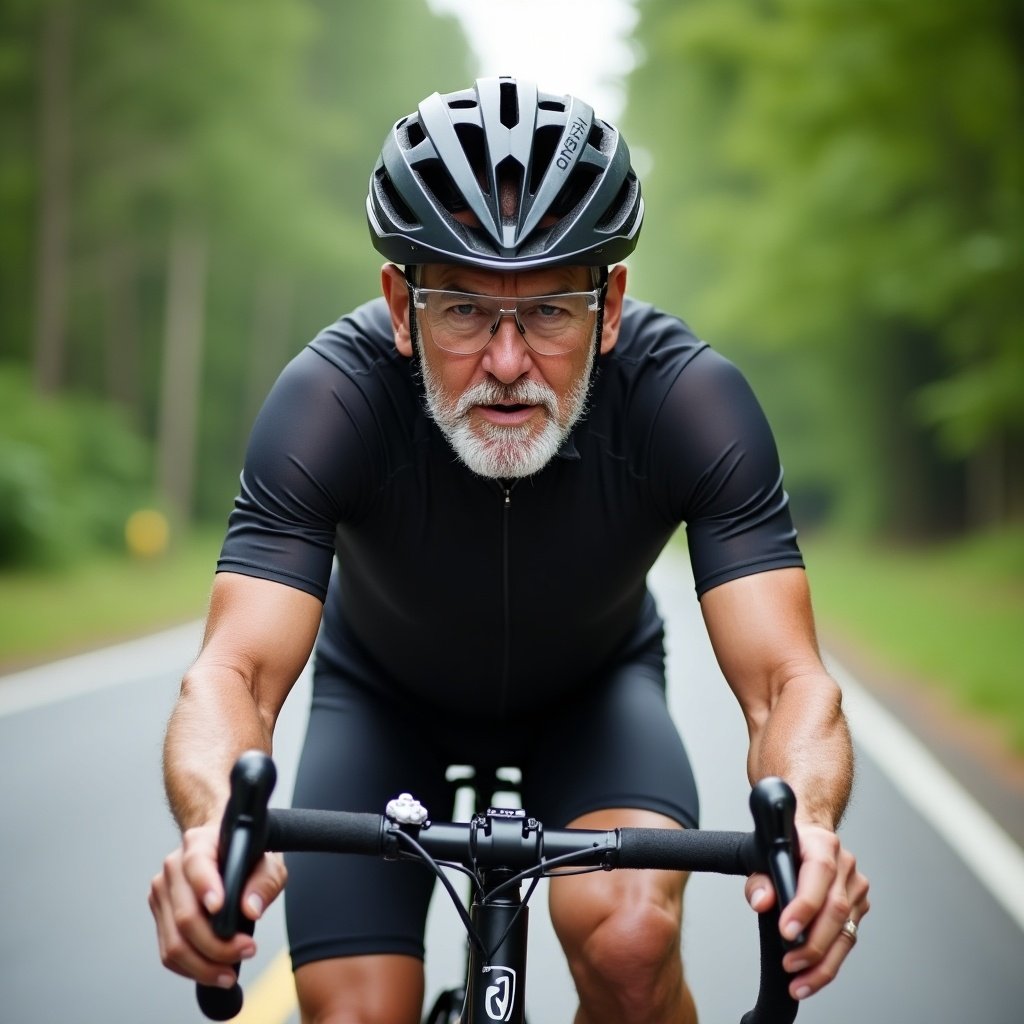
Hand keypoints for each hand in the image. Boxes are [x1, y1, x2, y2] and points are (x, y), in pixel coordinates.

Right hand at [149, 823, 286, 988]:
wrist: (223, 851)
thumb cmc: (245, 854)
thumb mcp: (268, 862)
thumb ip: (264, 882)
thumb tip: (250, 909)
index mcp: (199, 843)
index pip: (197, 864)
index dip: (206, 888)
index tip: (220, 908)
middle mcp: (174, 866)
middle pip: (184, 916)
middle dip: (215, 945)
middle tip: (246, 950)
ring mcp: (163, 892)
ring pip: (173, 942)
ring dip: (202, 965)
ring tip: (229, 972)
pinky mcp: (159, 915)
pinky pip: (168, 952)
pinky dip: (191, 968)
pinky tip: (212, 970)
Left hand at [745, 822, 868, 1001]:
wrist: (809, 838)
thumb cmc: (786, 847)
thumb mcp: (762, 855)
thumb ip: (759, 879)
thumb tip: (762, 902)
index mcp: (822, 844)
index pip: (819, 872)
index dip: (805, 904)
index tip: (786, 931)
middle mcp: (844, 865)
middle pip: (835, 909)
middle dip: (813, 943)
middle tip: (790, 964)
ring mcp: (855, 888)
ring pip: (846, 932)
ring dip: (822, 963)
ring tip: (800, 982)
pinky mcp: (859, 908)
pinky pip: (847, 940)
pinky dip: (830, 962)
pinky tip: (813, 976)